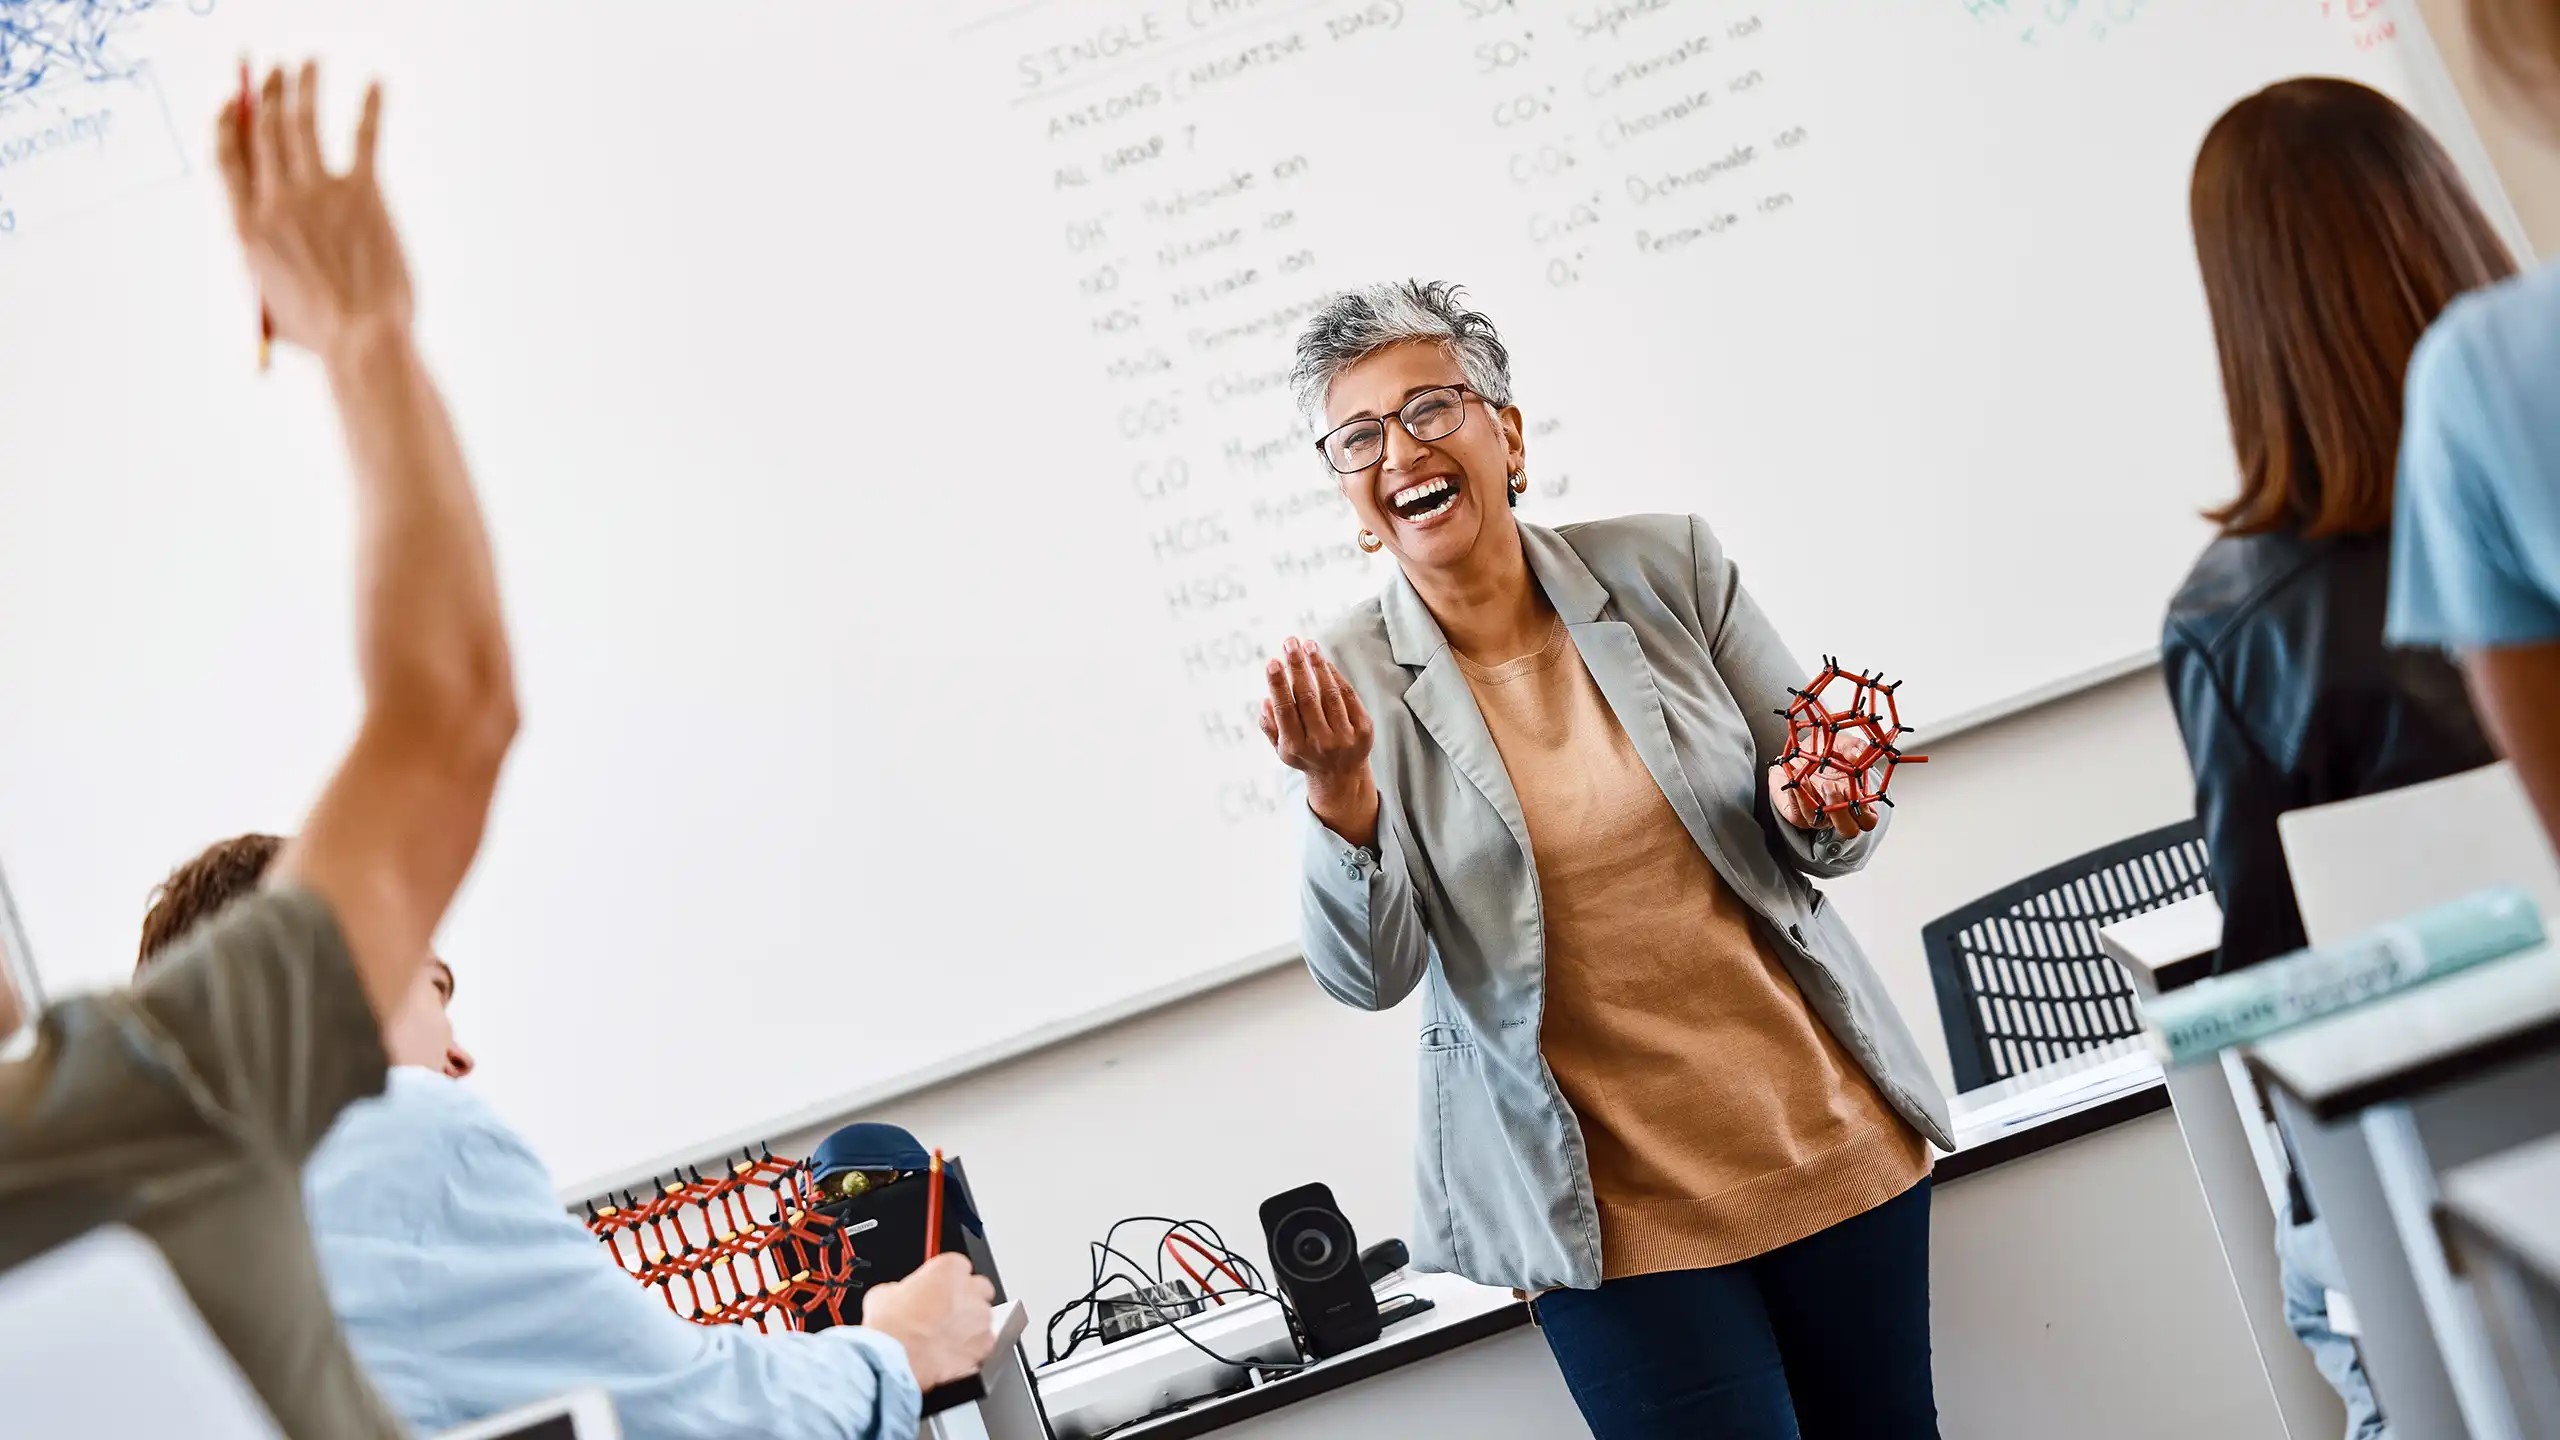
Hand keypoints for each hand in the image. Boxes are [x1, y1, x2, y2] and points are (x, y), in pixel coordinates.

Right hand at [216, 63, 413, 362]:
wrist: (363, 342)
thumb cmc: (321, 334)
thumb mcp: (269, 298)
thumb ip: (263, 259)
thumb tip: (266, 227)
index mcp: (244, 226)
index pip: (225, 156)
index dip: (227, 121)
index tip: (232, 101)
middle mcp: (273, 201)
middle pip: (262, 129)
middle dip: (265, 92)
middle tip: (275, 70)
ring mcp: (317, 193)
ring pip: (302, 121)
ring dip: (304, 84)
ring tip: (308, 62)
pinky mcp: (363, 194)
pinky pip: (364, 135)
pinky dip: (370, 105)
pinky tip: (375, 83)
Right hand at [861, 1254, 997, 1389]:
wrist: (893, 1360)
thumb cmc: (890, 1328)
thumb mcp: (884, 1293)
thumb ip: (904, 1288)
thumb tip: (903, 1296)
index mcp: (950, 1267)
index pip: (959, 1267)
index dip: (947, 1282)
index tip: (939, 1292)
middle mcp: (971, 1289)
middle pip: (979, 1290)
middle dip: (966, 1301)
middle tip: (946, 1315)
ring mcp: (981, 1318)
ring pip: (983, 1318)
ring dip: (970, 1326)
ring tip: (946, 1339)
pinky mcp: (984, 1346)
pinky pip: (984, 1345)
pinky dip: (972, 1350)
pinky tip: (953, 1355)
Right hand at [1258, 637, 1378, 844]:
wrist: (1341, 776)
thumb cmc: (1305, 754)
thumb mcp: (1282, 748)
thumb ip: (1270, 726)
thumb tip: (1266, 699)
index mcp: (1295, 747)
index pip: (1285, 709)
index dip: (1278, 684)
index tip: (1272, 661)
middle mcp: (1321, 743)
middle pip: (1308, 697)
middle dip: (1297, 666)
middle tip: (1290, 642)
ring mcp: (1345, 737)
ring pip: (1329, 693)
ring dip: (1317, 665)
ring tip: (1308, 645)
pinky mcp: (1364, 730)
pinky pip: (1348, 695)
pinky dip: (1335, 676)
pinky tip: (1324, 661)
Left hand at [1769, 727, 1881, 838]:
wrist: (1796, 753)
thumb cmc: (1824, 752)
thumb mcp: (1841, 743)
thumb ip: (1853, 746)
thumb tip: (1858, 754)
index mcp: (1856, 798)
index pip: (1868, 818)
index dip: (1864, 809)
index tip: (1854, 790)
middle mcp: (1838, 811)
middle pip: (1848, 830)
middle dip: (1840, 813)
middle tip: (1830, 787)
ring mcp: (1818, 815)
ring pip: (1818, 823)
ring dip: (1813, 801)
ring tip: (1808, 778)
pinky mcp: (1798, 815)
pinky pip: (1798, 815)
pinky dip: (1796, 797)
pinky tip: (1796, 780)